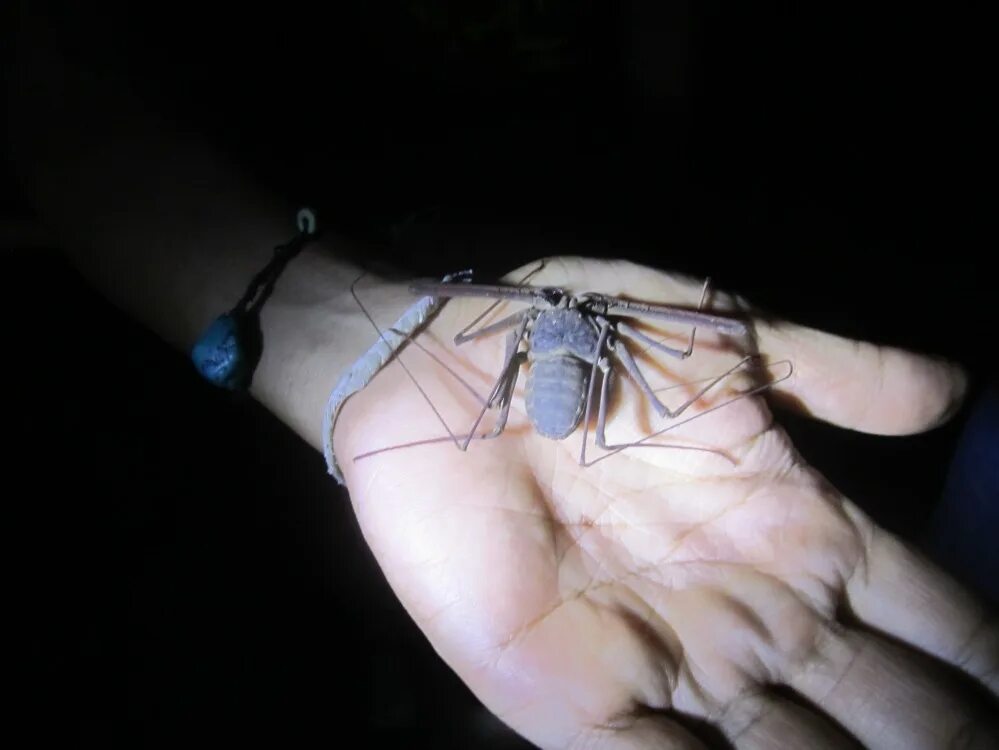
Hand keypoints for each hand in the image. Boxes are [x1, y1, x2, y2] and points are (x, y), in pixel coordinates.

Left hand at [342, 256, 994, 748]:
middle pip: (886, 708)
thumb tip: (958, 391)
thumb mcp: (723, 337)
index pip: (936, 619)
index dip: (986, 660)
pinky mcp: (573, 700)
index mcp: (798, 532)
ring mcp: (670, 664)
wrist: (440, 371)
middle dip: (941, 739)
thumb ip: (836, 369)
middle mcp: (752, 614)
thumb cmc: (583, 342)